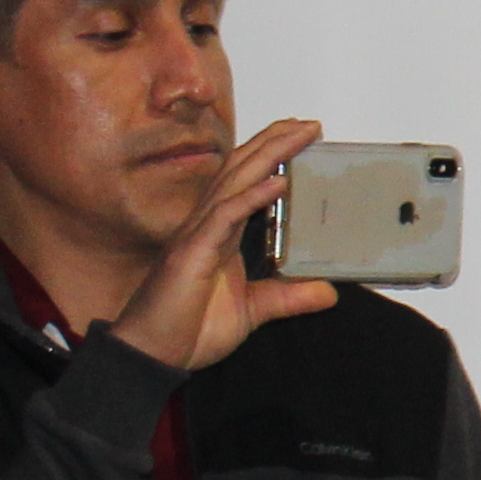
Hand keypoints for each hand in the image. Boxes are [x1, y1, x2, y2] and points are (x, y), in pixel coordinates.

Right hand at [97, 117, 335, 374]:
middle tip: (307, 124)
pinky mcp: (191, 253)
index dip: (270, 158)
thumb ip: (288, 297)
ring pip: (233, 184)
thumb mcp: (252, 310)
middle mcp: (207, 227)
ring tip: (298, 135)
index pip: (246, 184)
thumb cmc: (188, 329)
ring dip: (268, 157)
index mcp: (220, 235)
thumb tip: (329, 291)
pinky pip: (223, 218)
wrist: (152, 355)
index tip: (301, 138)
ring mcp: (197, 236)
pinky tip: (276, 182)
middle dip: (273, 144)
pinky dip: (250, 197)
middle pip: (241, 172)